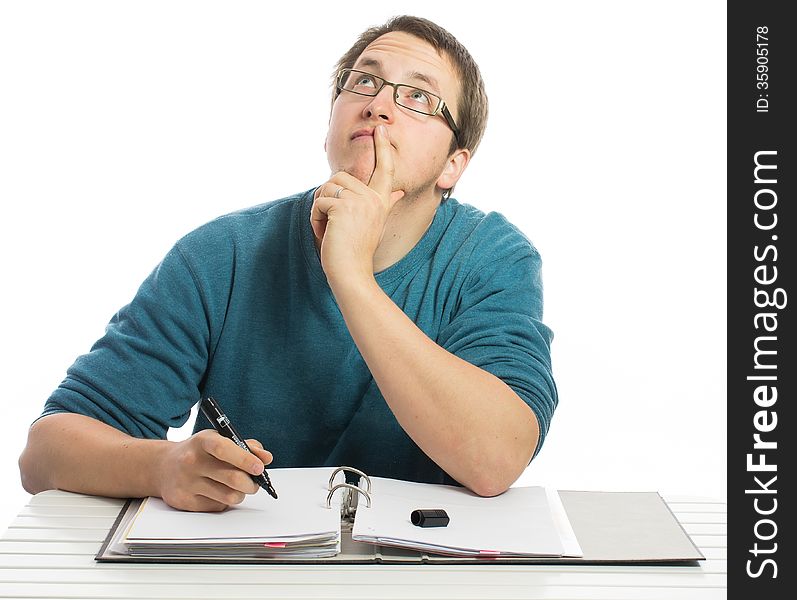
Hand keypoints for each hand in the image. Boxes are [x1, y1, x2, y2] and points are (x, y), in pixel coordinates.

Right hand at [155, 430, 272, 511]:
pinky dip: (224, 501)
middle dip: (251, 484)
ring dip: (240, 494)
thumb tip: (266, 458)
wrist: (162, 467)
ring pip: (229, 496)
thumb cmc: (198, 452)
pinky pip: (217, 506)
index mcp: (202, 442)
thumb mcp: (218, 440)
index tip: (259, 468)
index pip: (225, 449)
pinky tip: (217, 492)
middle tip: (255, 483)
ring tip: (238, 487)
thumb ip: (245, 446)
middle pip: (232, 478)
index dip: (245, 459)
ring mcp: (186, 483)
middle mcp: (191, 461)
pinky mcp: (185, 502)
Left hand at [310, 125, 404, 285]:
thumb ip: (383, 203)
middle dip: (327, 200)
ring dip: (320, 210)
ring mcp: (359, 201)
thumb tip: (397, 192)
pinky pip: (318, 202)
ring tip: (329, 230)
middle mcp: (374, 197)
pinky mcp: (342, 206)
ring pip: (326, 189)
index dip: (383, 148)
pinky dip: (315, 218)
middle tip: (331, 225)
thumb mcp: (374, 223)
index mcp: (382, 201)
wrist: (352, 273)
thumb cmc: (357, 252)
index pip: (384, 169)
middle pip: (338, 179)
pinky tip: (325, 233)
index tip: (380, 129)